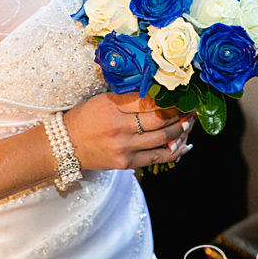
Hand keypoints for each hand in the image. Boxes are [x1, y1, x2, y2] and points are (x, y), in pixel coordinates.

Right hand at [63, 92, 194, 171]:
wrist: (65, 146)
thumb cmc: (84, 118)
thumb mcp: (102, 101)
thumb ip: (127, 98)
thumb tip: (156, 96)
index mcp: (112, 106)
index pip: (147, 100)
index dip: (167, 98)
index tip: (179, 94)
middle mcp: (119, 127)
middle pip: (158, 119)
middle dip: (179, 113)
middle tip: (192, 108)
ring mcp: (124, 147)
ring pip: (162, 139)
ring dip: (180, 131)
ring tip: (190, 123)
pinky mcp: (126, 163)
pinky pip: (156, 158)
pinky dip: (173, 152)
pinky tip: (184, 146)